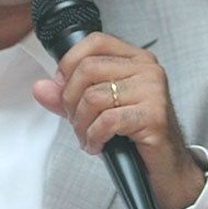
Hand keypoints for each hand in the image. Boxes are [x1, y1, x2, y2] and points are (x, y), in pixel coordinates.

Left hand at [32, 33, 205, 208]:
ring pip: (94, 97)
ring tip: (87, 137)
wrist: (166, 167)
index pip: (94, 42)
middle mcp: (147, 69)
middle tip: (75, 121)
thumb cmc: (134, 135)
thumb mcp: (97, 110)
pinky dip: (94, 137)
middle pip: (88, 69)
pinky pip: (107, 121)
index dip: (69, 63)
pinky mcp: (154, 115)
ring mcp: (153, 91)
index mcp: (135, 59)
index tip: (63, 87)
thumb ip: (68, 96)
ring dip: (81, 124)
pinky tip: (97, 145)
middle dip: (70, 100)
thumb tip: (41, 87)